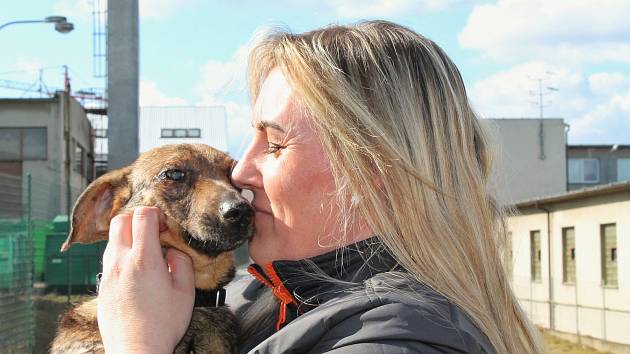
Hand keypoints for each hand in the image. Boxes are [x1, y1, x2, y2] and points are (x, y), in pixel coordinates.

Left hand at [97, 207, 194, 353]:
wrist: (135, 350)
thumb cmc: (163, 325)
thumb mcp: (185, 292)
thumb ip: (182, 264)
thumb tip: (174, 250)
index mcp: (144, 260)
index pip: (142, 216)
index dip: (156, 213)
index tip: (165, 225)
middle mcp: (121, 262)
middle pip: (120, 220)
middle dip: (137, 219)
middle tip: (152, 232)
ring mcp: (108, 273)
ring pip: (111, 239)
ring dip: (128, 237)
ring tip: (145, 252)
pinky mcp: (101, 285)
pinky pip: (108, 258)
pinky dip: (121, 254)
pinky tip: (135, 270)